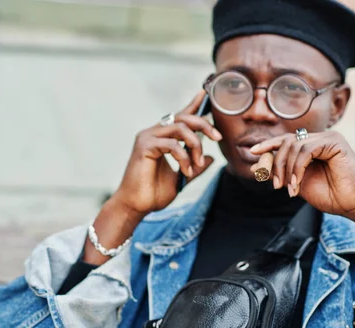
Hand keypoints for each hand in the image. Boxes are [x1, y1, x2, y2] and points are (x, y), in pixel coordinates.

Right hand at [111, 90, 221, 216]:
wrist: (136, 206)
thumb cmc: (153, 193)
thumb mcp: (181, 178)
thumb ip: (194, 166)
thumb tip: (210, 158)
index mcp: (160, 138)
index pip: (179, 117)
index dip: (193, 105)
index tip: (205, 94)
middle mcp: (153, 133)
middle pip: (183, 117)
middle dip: (204, 125)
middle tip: (218, 138)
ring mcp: (147, 138)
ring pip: (180, 128)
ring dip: (195, 144)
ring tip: (197, 163)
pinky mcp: (144, 146)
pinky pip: (172, 144)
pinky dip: (184, 158)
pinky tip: (186, 171)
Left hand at [250, 130, 354, 225]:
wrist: (351, 205)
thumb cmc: (328, 194)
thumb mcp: (295, 183)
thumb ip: (278, 173)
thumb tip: (254, 167)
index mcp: (311, 145)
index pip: (285, 140)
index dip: (268, 145)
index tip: (253, 152)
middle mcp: (319, 138)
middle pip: (286, 142)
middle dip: (276, 164)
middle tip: (276, 186)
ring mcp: (328, 138)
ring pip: (294, 146)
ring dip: (287, 170)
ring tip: (289, 188)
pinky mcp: (335, 142)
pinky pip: (306, 150)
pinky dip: (297, 168)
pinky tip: (296, 183)